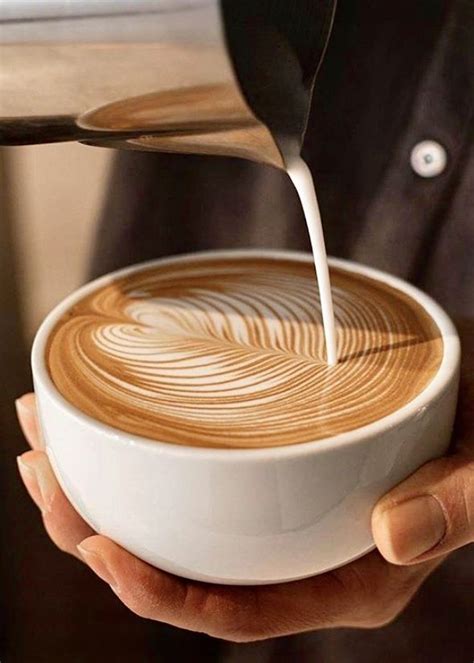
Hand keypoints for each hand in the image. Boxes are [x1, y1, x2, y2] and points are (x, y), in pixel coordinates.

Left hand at [15, 321, 471, 640]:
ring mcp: (280, 513)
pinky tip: (107, 422)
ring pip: (175, 518)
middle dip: (97, 526)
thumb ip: (452, 511)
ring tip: (47, 436)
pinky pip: (193, 478)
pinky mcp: (273, 471)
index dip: (160, 591)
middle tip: (41, 467)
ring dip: (104, 482)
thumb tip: (392, 536)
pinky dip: (142, 453)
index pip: (236, 610)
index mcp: (341, 578)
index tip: (99, 548)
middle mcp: (298, 552)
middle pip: (181, 561)